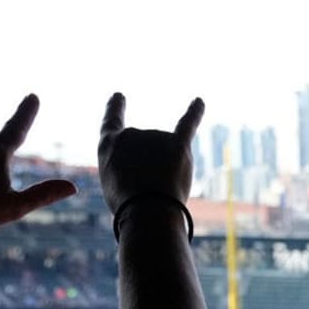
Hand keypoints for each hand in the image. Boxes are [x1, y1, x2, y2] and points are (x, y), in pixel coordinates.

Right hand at [98, 92, 203, 214]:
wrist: (147, 211)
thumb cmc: (128, 206)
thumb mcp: (117, 186)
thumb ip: (133, 170)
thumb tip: (159, 165)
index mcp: (109, 144)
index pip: (111, 123)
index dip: (115, 109)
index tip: (119, 96)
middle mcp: (131, 134)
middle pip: (146, 153)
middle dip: (149, 175)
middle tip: (144, 196)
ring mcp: (155, 137)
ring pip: (166, 156)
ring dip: (166, 176)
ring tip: (159, 192)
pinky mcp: (178, 145)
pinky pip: (188, 124)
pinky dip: (195, 112)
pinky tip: (199, 101)